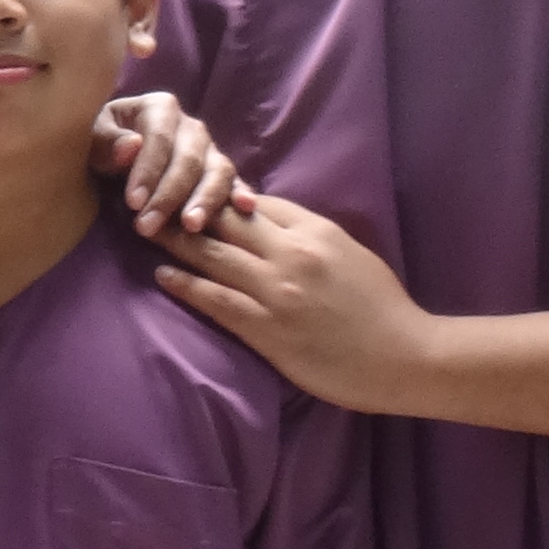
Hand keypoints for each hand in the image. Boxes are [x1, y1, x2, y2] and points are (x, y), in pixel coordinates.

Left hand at [101, 91, 250, 238]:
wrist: (113, 153)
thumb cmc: (101, 144)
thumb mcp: (92, 138)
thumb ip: (106, 141)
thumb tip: (131, 146)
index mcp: (160, 108)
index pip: (159, 138)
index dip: (147, 171)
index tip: (132, 202)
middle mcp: (190, 126)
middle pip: (189, 159)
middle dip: (169, 195)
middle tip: (147, 227)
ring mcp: (209, 149)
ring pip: (217, 170)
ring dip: (206, 199)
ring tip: (191, 226)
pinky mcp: (218, 172)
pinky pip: (233, 182)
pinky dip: (241, 192)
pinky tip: (245, 207)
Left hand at [153, 191, 432, 408]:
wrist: (406, 356)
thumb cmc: (383, 310)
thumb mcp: (352, 257)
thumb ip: (312, 238)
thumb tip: (274, 226)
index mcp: (317, 231)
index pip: (256, 204)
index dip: (218, 197)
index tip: (188, 192)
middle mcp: (294, 253)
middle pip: (226, 222)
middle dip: (184, 207)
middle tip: (147, 197)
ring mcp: (279, 290)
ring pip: (215, 256)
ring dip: (174, 240)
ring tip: (142, 229)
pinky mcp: (269, 327)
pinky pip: (218, 300)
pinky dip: (187, 285)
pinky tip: (162, 275)